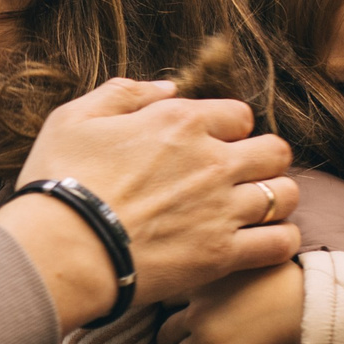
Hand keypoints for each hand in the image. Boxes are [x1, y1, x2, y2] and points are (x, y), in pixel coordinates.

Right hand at [0, 79, 299, 331]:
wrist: (60, 248)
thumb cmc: (58, 181)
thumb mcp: (74, 117)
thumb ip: (124, 93)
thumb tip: (167, 88)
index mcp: (180, 122)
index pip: (239, 114)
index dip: (229, 129)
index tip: (212, 145)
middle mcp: (211, 161)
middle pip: (275, 151)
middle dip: (264, 160)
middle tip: (240, 177)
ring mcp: (221, 209)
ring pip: (284, 194)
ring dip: (275, 199)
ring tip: (254, 210)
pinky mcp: (221, 255)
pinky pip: (279, 244)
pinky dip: (278, 241)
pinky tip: (259, 242)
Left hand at [156, 261, 307, 343]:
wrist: (306, 303)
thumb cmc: (288, 278)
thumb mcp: (250, 260)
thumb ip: (233, 265)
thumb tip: (239, 263)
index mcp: (203, 284)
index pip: (169, 296)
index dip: (169, 307)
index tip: (173, 314)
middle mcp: (197, 311)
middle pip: (166, 331)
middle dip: (165, 341)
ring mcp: (207, 338)